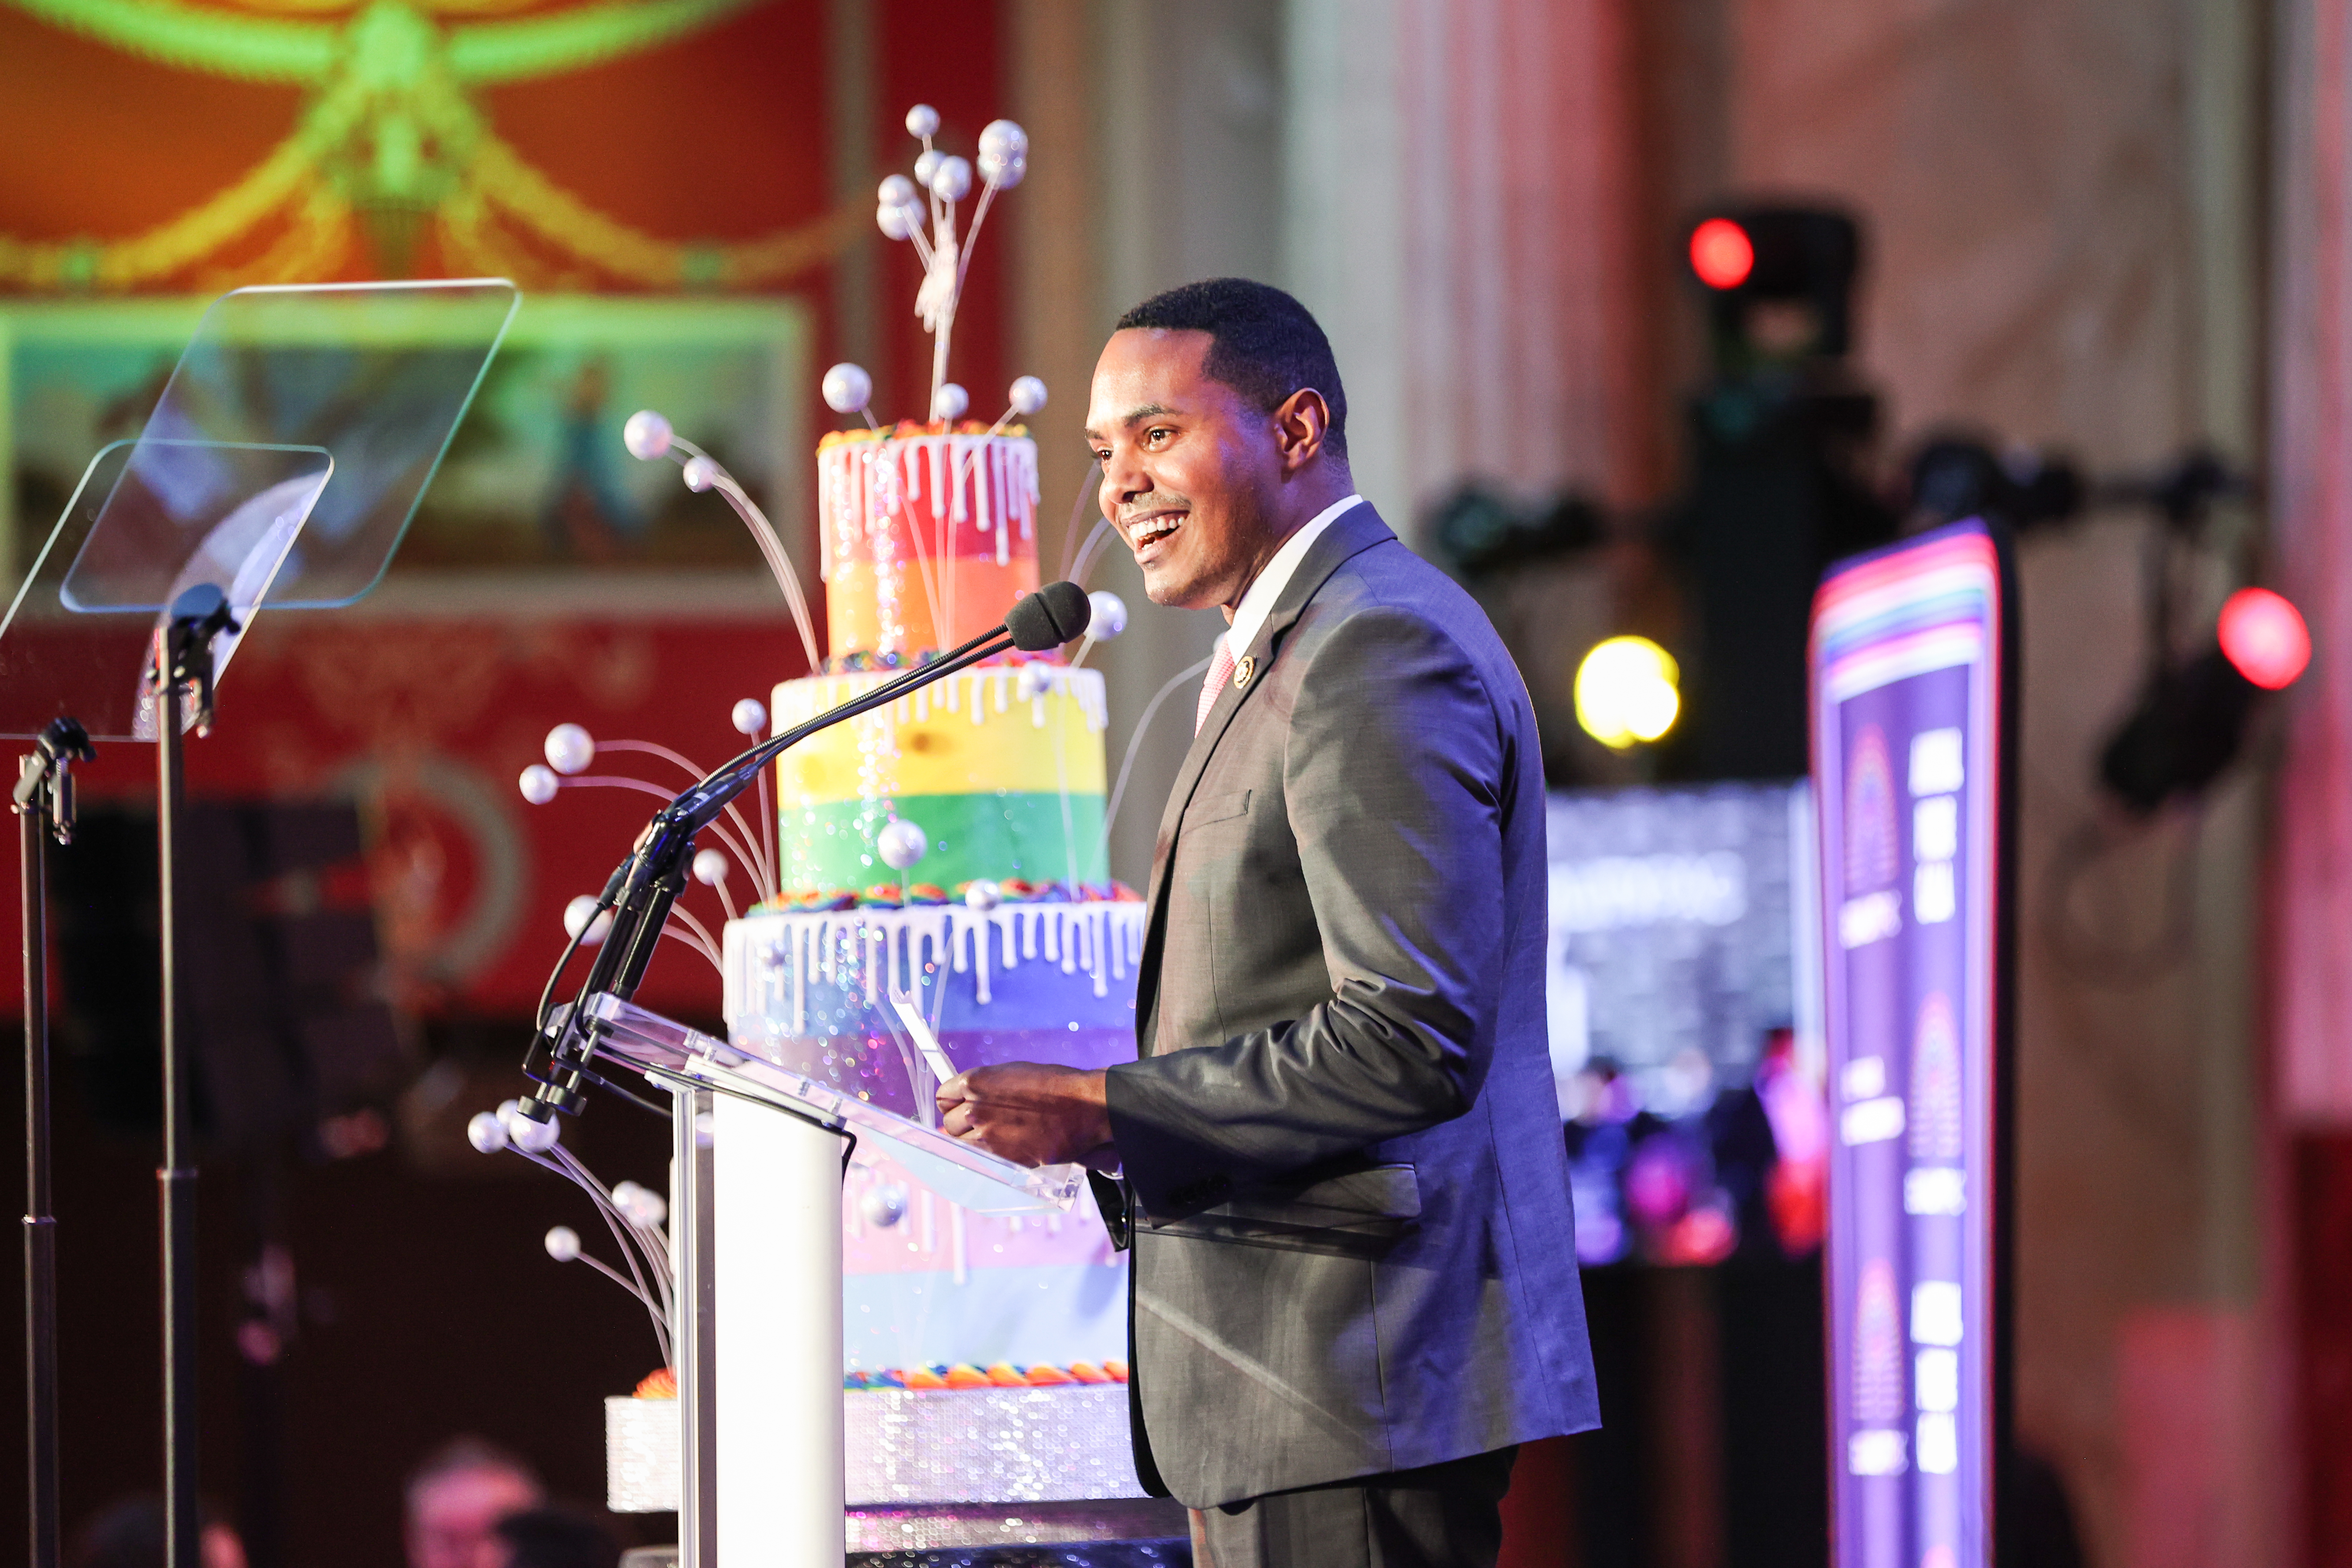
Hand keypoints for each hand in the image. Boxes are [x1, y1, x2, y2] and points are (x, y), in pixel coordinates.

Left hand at [937, 1062, 1114, 1167]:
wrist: (1084, 1108)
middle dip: (962, 1123)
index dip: (953, 1102)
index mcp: (975, 1082)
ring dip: (975, 1141)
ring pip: (962, 1144)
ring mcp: (987, 1136)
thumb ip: (985, 1087)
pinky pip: (983, 1159)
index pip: (943, 1097)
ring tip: (999, 1134)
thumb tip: (964, 1102)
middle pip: (949, 1123)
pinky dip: (993, 1154)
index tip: (960, 1105)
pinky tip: (1012, 1143)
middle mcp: (975, 1109)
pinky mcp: (1002, 1158)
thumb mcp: (1013, 1074)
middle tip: (984, 1121)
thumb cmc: (1054, 1085)